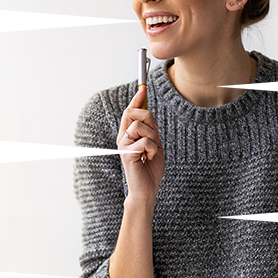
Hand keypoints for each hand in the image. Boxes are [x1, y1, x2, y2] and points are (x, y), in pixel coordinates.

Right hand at [117, 86, 164, 202]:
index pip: (130, 112)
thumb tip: (149, 114)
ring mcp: (123, 145)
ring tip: (152, 151)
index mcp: (129, 135)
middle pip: (133, 113)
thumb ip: (151, 130)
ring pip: (140, 126)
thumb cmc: (150, 169)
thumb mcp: (155, 145)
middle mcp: (123, 138)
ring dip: (152, 137)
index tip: (143, 88)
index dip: (137, 99)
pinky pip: (145, 141)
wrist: (147, 190)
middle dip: (148, 117)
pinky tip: (150, 158)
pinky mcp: (126, 154)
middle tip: (155, 132)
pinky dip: (153, 149)